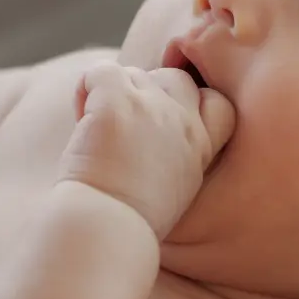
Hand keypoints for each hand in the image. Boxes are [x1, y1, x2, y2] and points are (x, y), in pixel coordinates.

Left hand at [58, 62, 234, 237]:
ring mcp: (152, 107)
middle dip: (149, 92)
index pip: (217, 102)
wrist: (106, 227)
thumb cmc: (132, 219)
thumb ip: (176, 154)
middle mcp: (183, 121)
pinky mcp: (117, 100)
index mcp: (201, 145)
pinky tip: (81, 117)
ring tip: (98, 131)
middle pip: (175, 78)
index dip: (191, 104)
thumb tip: (152, 135)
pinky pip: (101, 71)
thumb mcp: (176, 188)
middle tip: (124, 126)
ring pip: (134, 73)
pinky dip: (86, 88)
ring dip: (114, 94)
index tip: (164, 126)